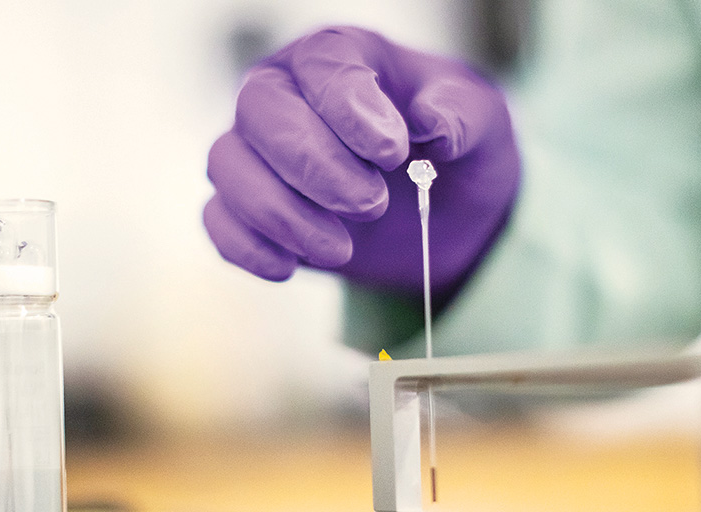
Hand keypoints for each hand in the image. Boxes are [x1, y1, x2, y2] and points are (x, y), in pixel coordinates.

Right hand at [204, 26, 520, 303]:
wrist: (440, 212)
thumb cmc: (455, 148)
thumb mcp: (482, 126)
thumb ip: (463, 115)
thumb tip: (430, 122)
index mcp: (342, 56)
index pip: (322, 64)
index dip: (348, 108)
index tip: (394, 153)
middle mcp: (285, 92)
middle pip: (261, 110)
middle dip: (315, 166)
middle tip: (373, 206)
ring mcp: (256, 149)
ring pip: (229, 165)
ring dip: (282, 214)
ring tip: (343, 249)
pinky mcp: (245, 205)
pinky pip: (218, 220)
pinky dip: (250, 248)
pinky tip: (293, 268)